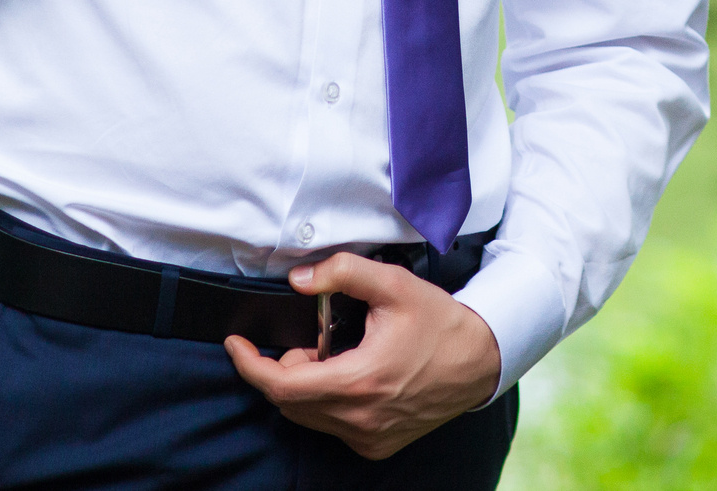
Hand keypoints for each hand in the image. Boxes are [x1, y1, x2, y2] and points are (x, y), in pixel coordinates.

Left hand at [224, 253, 501, 458]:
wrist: (480, 361)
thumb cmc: (439, 322)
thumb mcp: (392, 285)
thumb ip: (342, 272)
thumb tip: (298, 279)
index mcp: (359, 381)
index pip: (281, 385)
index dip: (250, 365)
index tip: (236, 344)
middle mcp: (360, 418)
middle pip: (290, 402)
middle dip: (283, 369)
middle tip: (307, 340)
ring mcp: (369, 436)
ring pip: (309, 416)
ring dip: (304, 386)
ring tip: (330, 355)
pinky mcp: (377, 445)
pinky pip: (332, 426)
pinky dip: (326, 402)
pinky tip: (348, 377)